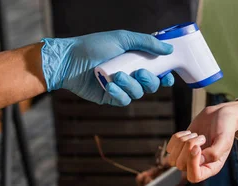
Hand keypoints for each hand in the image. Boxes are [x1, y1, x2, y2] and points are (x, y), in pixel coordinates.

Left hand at [41, 30, 174, 105]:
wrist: (69, 60)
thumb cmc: (94, 46)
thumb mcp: (123, 39)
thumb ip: (147, 42)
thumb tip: (169, 49)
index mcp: (136, 60)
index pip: (158, 71)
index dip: (166, 76)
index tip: (168, 77)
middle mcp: (131, 74)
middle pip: (152, 85)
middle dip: (149, 81)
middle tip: (139, 73)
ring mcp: (121, 86)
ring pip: (139, 93)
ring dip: (131, 85)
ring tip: (117, 76)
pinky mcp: (111, 97)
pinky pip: (124, 100)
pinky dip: (119, 94)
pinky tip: (109, 86)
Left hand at [166, 101, 237, 182]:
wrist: (220, 115)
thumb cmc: (225, 128)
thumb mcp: (225, 140)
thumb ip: (214, 153)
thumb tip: (198, 158)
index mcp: (211, 168)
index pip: (194, 177)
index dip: (192, 164)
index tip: (197, 147)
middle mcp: (198, 165)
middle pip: (181, 165)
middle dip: (188, 147)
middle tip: (201, 137)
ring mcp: (187, 157)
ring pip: (172, 159)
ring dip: (182, 143)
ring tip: (195, 134)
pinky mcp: (180, 147)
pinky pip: (169, 148)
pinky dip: (177, 137)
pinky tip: (189, 132)